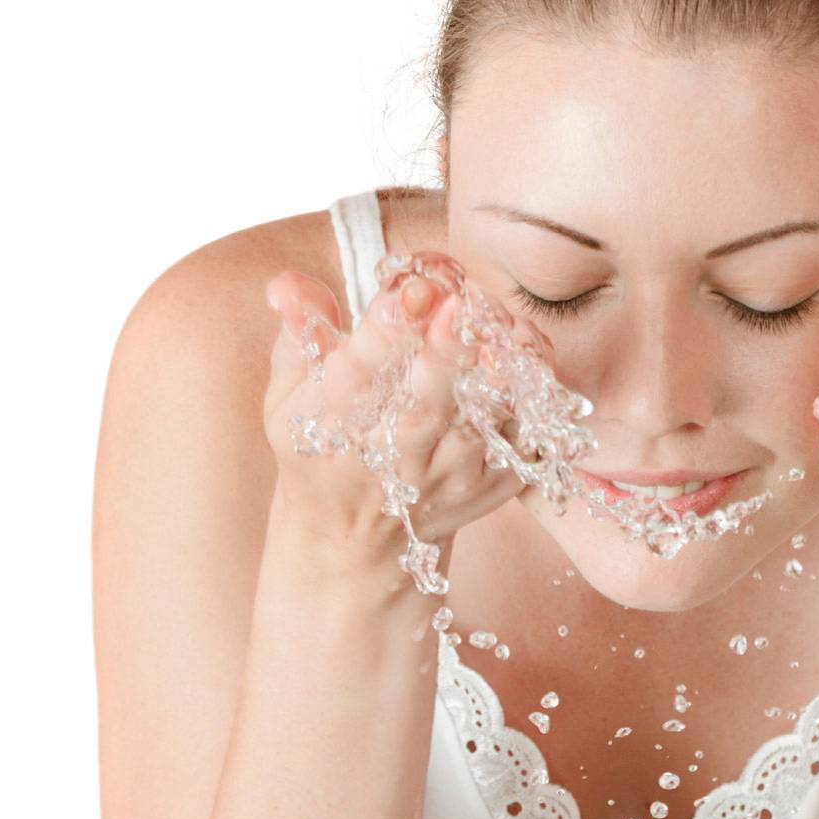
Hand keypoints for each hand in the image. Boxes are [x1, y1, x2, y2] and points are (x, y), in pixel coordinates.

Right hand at [262, 254, 555, 560]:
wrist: (353, 536)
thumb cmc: (322, 443)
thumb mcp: (289, 391)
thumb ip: (299, 330)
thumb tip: (287, 282)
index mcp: (333, 427)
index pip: (356, 376)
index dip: (383, 331)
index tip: (410, 288)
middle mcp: (391, 458)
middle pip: (423, 407)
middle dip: (443, 354)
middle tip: (461, 303)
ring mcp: (446, 477)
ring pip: (479, 427)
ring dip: (496, 376)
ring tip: (505, 329)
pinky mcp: (491, 488)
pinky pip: (522, 445)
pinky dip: (531, 402)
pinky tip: (528, 356)